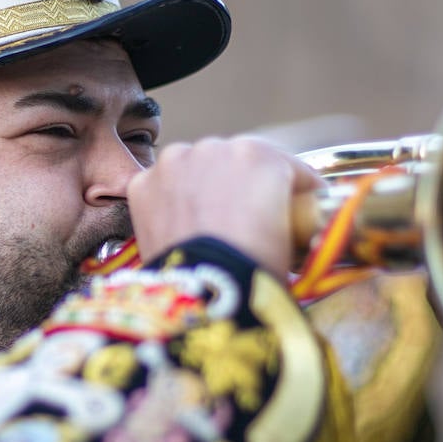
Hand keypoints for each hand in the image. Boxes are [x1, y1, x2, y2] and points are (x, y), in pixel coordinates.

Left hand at [126, 136, 321, 278]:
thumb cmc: (255, 269)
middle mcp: (214, 146)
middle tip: (249, 223)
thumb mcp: (294, 236)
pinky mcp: (143, 184)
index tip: (299, 207)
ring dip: (204, 191)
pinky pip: (162, 189)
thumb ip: (293, 213)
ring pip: (195, 171)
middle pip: (236, 165)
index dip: (296, 190)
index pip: (286, 167)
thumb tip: (292, 218)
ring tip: (210, 228)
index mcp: (259, 154)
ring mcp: (174, 163)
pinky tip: (180, 229)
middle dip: (244, 189)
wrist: (204, 295)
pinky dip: (169, 204)